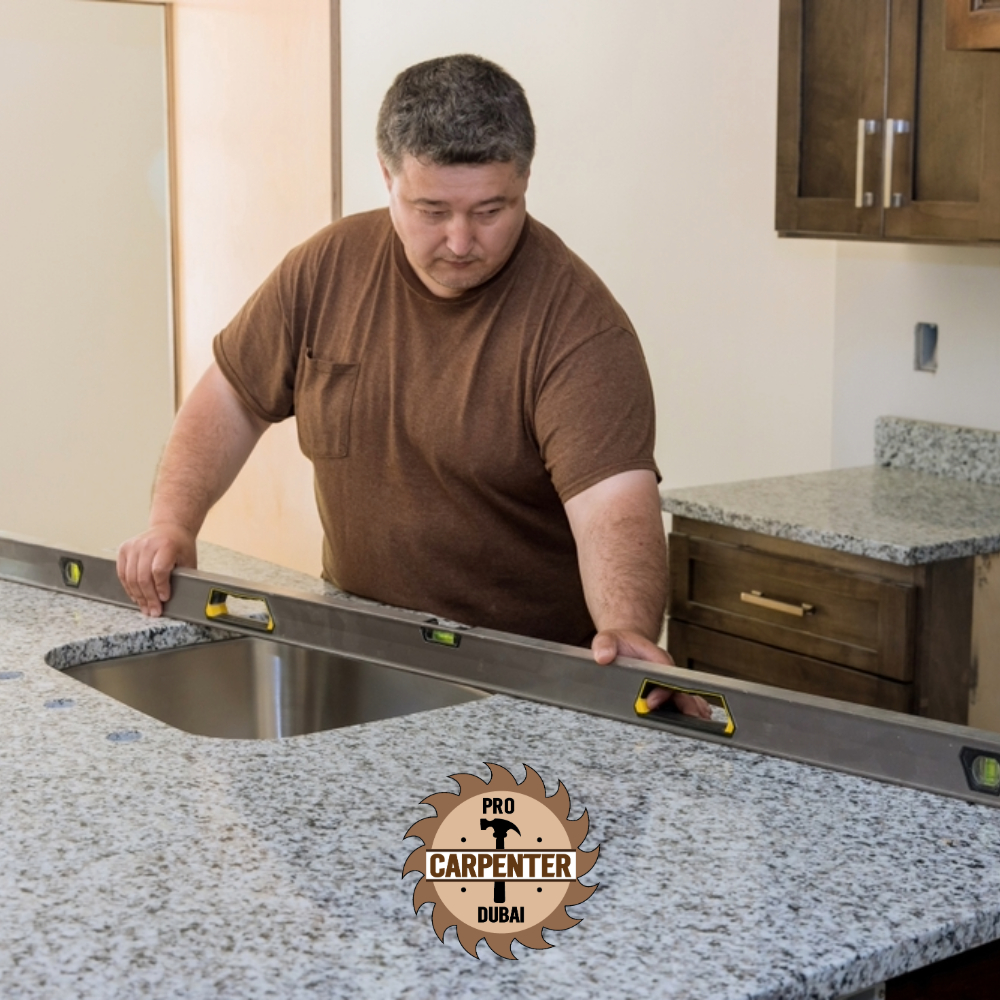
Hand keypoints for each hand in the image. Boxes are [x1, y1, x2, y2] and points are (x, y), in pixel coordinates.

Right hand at [116, 523, 196, 616]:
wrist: (170, 528)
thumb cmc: (180, 545)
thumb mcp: (188, 559)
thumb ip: (182, 576)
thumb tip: (178, 599)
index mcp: (166, 545)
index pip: (159, 570)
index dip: (161, 587)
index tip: (164, 599)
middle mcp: (148, 544)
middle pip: (143, 577)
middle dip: (149, 598)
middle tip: (154, 611)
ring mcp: (133, 546)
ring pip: (131, 578)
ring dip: (138, 596)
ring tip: (145, 607)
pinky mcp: (124, 549)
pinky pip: (122, 573)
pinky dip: (128, 588)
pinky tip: (136, 596)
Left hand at [592, 629, 711, 719]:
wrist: (626, 643)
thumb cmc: (619, 642)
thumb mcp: (608, 638)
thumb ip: (605, 644)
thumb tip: (602, 656)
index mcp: (656, 659)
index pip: (664, 675)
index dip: (660, 689)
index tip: (651, 703)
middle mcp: (666, 671)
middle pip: (680, 689)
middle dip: (686, 705)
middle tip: (687, 721)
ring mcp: (668, 682)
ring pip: (685, 697)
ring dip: (693, 709)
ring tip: (699, 724)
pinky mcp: (667, 690)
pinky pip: (682, 701)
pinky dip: (691, 710)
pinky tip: (698, 722)